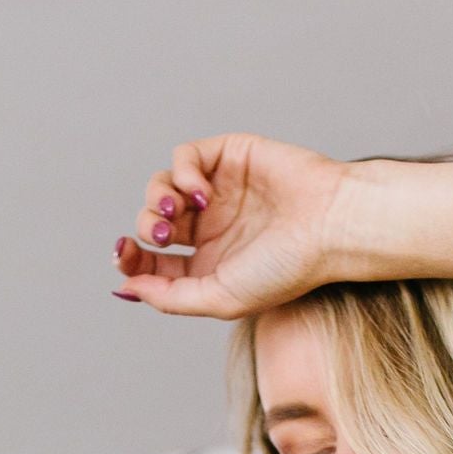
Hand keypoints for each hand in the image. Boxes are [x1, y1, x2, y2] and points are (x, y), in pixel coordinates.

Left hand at [112, 134, 347, 317]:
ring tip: (176, 211)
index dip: (130, 257)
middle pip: (152, 221)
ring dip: (156, 198)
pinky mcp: (230, 155)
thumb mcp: (220, 298)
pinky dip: (181, 171)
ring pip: (161, 186)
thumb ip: (169, 297)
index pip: (153, 260)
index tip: (123, 255)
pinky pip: (184, 155)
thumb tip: (125, 288)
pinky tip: (200, 190)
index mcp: (208, 263)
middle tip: (163, 234)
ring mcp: (219, 189)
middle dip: (145, 227)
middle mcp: (211, 226)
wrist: (329, 227)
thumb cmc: (286, 269)